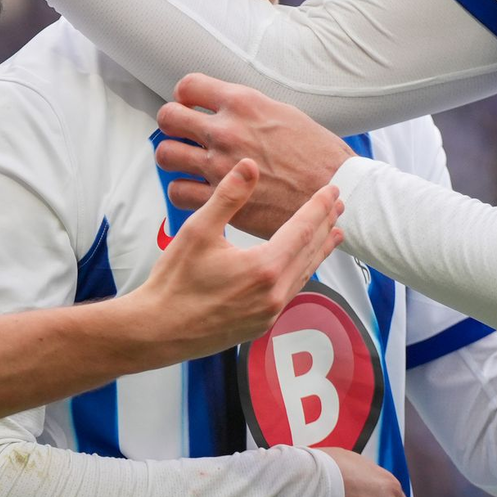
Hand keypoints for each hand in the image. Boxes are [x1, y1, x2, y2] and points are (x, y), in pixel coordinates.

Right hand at [133, 159, 343, 360]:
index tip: (332, 189)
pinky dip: (302, 271)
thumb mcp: (198, 230)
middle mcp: (274, 295)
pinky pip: (292, 292)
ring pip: (304, 274)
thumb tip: (248, 166)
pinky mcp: (261, 325)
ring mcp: (269, 313)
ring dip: (319, 250)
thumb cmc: (174, 283)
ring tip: (332, 233)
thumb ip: (228, 196)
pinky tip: (301, 264)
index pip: (302, 229)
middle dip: (325, 225)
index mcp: (264, 269)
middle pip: (310, 252)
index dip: (318, 206)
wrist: (157, 331)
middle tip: (339, 205)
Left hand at [155, 73, 354, 238]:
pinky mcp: (223, 200)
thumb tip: (227, 109)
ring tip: (187, 163)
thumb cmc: (319, 153)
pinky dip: (184, 191)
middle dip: (172, 125)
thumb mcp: (284, 113)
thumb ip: (248, 110)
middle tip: (183, 134)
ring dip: (174, 158)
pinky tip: (198, 191)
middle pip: (168, 117)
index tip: (191, 106)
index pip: (188, 86)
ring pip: (166, 155)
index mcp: (242, 103)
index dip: (185, 96)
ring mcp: (220, 166)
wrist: (339, 189)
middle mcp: (226, 131)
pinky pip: (178, 192)